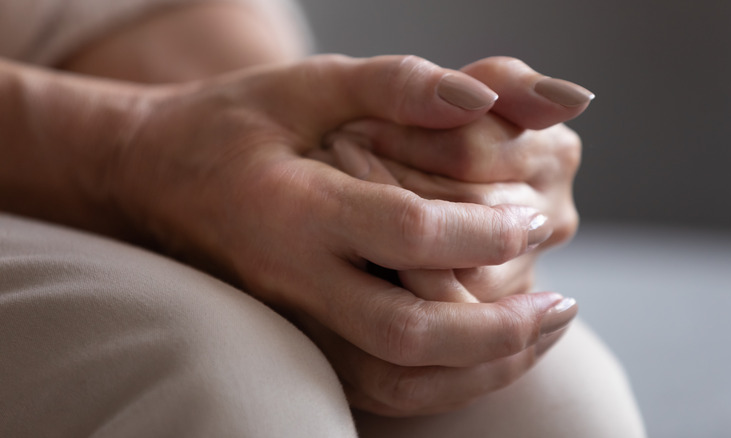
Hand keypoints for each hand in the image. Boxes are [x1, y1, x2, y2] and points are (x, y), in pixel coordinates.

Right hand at [110, 55, 578, 414]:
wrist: (156, 180)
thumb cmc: (234, 124)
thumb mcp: (308, 85)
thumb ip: (398, 85)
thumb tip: (486, 97)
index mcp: (293, 206)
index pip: (406, 233)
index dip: (484, 230)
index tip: (530, 215)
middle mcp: (291, 280)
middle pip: (407, 334)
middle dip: (500, 328)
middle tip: (561, 300)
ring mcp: (293, 323)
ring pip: (397, 380)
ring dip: (483, 370)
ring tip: (543, 333)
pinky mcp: (301, 342)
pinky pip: (380, 388)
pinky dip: (447, 384)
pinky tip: (490, 352)